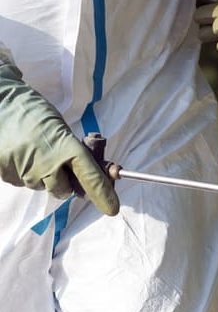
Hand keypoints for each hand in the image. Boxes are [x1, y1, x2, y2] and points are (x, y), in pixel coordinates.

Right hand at [0, 61, 119, 215]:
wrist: (0, 103)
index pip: (91, 178)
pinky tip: (21, 155)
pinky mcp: (6, 173)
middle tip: (59, 166)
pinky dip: (25, 173)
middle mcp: (47, 164)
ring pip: (42, 187)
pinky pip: (22, 182)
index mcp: (67, 148)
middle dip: (65, 184)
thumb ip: (76, 153)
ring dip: (43, 177)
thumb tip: (94, 173)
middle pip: (64, 192)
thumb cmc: (35, 114)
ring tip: (35, 153)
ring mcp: (25, 170)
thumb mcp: (62, 130)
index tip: (112, 208)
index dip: (103, 195)